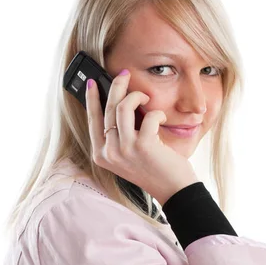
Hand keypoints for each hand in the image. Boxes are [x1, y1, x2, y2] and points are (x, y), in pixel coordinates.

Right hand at [85, 71, 198, 205]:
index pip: (92, 120)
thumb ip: (118, 135)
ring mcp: (125, 150)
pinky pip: (148, 115)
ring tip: (146, 98)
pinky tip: (161, 118)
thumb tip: (117, 102)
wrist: (173, 190)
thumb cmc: (154, 169)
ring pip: (123, 107)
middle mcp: (109, 153)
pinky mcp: (143, 146)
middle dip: (117, 86)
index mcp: (101, 155)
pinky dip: (156, 113)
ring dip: (137, 96)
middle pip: (108, 108)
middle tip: (125, 74)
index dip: (91, 98)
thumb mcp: (128, 154)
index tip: (93, 81)